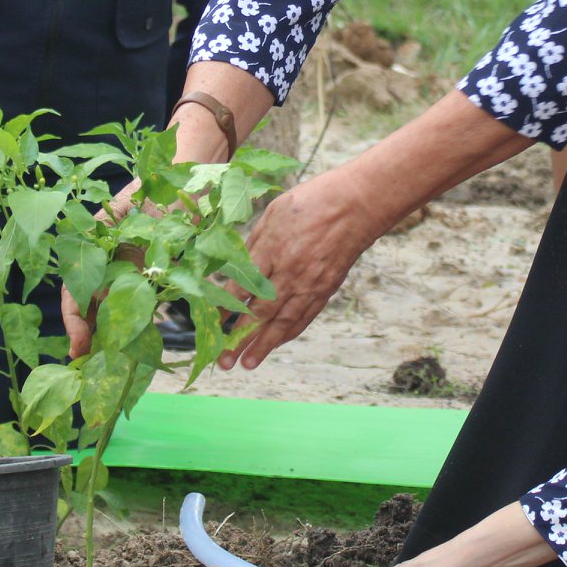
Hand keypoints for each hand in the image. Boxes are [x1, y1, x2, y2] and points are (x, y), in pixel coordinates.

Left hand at [221, 166, 383, 369]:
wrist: (356, 205)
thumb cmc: (312, 202)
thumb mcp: (274, 214)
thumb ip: (255, 243)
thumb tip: (237, 266)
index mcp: (272, 250)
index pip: (242, 287)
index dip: (224, 307)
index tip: (210, 322)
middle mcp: (290, 273)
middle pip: (260, 313)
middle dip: (239, 339)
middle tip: (225, 361)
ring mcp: (310, 284)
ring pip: (283, 323)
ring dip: (264, 346)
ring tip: (248, 364)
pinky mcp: (326, 289)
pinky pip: (304, 317)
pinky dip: (288, 333)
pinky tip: (276, 344)